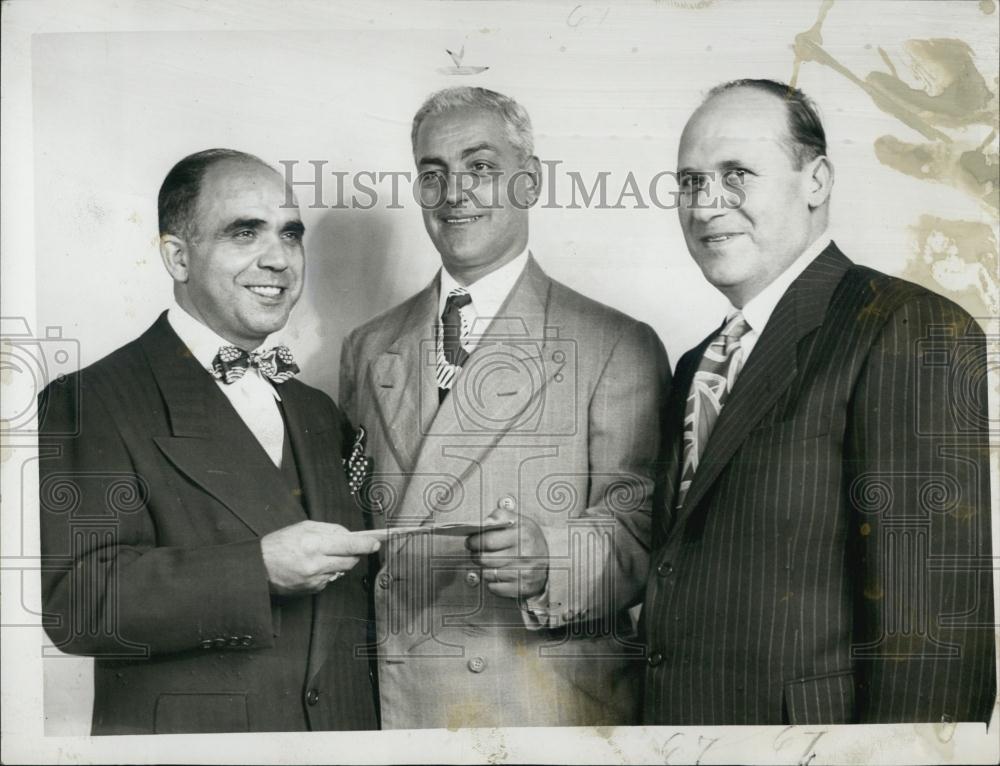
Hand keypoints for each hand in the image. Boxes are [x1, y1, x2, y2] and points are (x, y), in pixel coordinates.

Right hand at [261, 520, 379, 595]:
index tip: (376, 543)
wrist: (257, 568)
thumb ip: (329, 530)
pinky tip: (312, 567)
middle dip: (354, 554)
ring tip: (322, 556)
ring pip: (341, 571)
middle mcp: (315, 564)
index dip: (365, 544)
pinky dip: (326, 573)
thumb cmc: (279, 544)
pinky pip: (329, 580)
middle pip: (350, 561)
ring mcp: (314, 580)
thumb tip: (349, 534)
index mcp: (313, 544)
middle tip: (351, 548)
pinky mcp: (312, 590)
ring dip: (338, 563)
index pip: (349, 544)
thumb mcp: (303, 528)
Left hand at [465, 505, 547, 598]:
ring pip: (487, 574)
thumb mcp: (520, 521)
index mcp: (522, 534)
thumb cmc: (531, 539)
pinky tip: (500, 574)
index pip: (486, 540)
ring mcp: (524, 573)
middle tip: (478, 552)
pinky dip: (493, 582)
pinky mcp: (522, 588)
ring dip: (485, 569)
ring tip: (492, 563)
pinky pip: (494, 588)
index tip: (470, 541)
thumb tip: (482, 523)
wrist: (555, 559)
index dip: (473, 541)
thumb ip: (499, 516)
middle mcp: (524, 554)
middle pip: (484, 559)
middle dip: (476, 555)